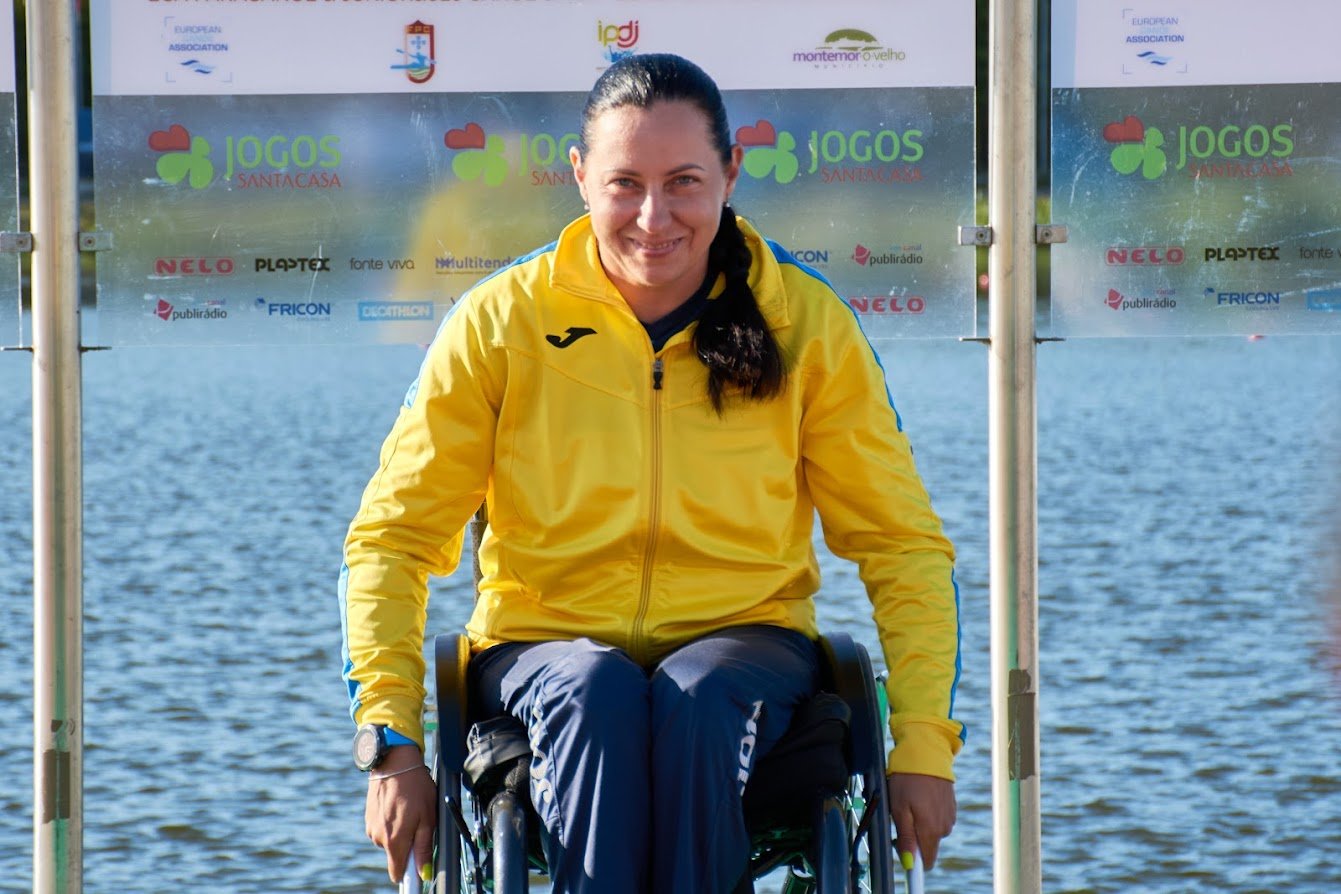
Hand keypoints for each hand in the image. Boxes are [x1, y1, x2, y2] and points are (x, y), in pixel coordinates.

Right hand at [364, 745, 436, 882]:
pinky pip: (382, 828)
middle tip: (419, 822)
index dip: (409, 874)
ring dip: (399, 832)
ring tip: (408, 809)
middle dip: (407, 845)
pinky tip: (398, 805)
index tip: (418, 871)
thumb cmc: (415, 788)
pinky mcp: (368, 817)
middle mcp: (378, 838)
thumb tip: (424, 873)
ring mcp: (371, 827)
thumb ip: (423, 848)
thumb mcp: (428, 818)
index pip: (397, 873)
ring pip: (389, 841)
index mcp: (394, 841)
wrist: (395, 762)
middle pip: (396, 855)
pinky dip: (391, 822)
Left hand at [887, 772, 955, 870]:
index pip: (926, 862)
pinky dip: (929, 813)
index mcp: (931, 831)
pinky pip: (938, 819)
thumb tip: (909, 863)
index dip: (913, 859)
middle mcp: (944, 828)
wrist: (926, 754)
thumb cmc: (908, 781)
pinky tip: (921, 797)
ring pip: (933, 832)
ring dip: (921, 824)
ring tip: (911, 802)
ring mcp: (949, 817)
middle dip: (914, 838)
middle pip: (928, 846)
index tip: (901, 846)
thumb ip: (906, 838)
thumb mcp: (899, 809)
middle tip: (900, 817)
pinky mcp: (951, 807)